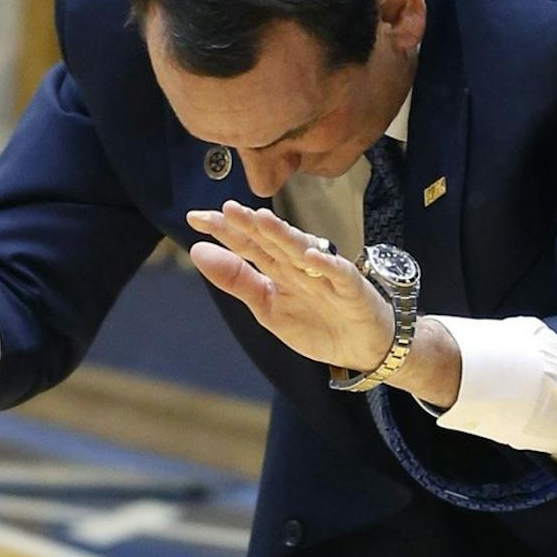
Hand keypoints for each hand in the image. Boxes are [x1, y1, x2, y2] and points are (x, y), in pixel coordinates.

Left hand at [186, 202, 393, 373]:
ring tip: (262, 220)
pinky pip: (339, 273)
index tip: (194, 218)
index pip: (246, 245)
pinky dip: (326, 265)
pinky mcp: (351, 288)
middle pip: (271, 242)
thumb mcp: (267, 307)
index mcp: (276, 269)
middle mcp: (298, 265)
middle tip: (226, 209)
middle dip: (249, 225)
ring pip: (301, 251)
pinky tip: (310, 256)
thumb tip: (197, 251)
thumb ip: (236, 280)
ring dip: (283, 235)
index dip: (223, 231)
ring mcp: (325, 275)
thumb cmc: (316, 323)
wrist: (361, 347)